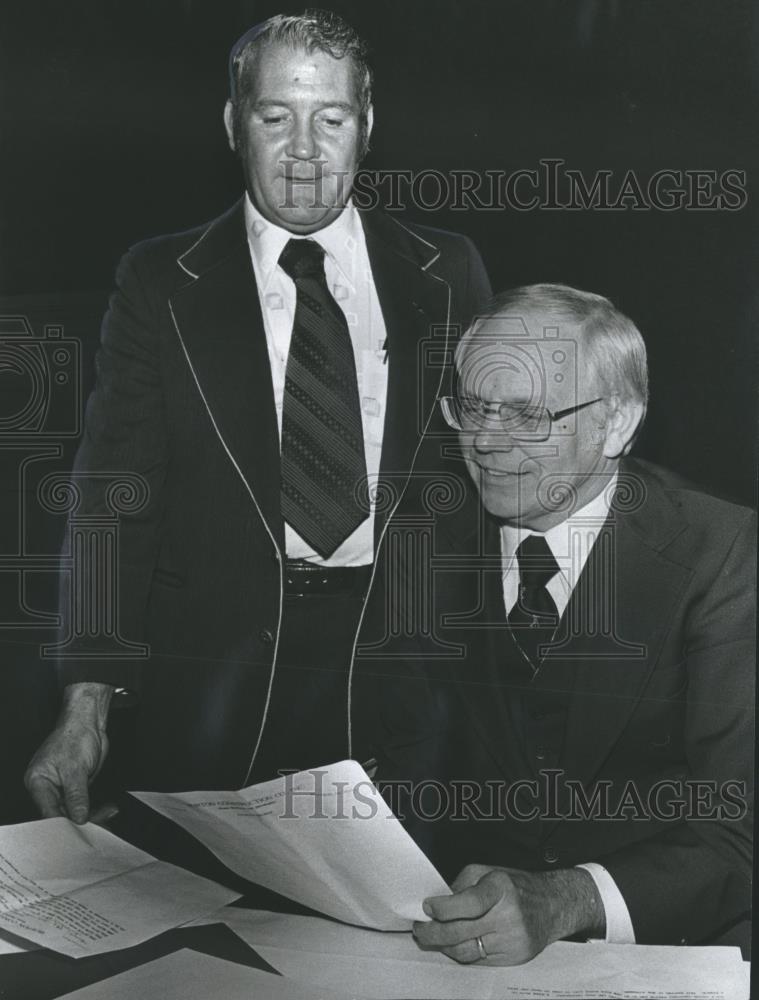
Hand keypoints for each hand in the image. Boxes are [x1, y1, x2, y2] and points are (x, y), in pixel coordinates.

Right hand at [24, 683, 117, 824]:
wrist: (88, 721)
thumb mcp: (76, 768)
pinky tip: (107, 809)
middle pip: (61, 814)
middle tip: (99, 826)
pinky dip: (95, 807)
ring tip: (108, 813)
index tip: (80, 832)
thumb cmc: (75, 735)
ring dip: (92, 814)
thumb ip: (77, 796)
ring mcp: (62, 787)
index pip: (48, 812)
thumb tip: (78, 818)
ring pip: (74, 811)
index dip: (64, 824)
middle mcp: (47, 787)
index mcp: (38, 782)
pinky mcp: (75, 786)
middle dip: (81, 820)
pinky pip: (83, 803)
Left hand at [413, 864, 603, 965]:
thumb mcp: (489, 871)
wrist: (552, 905)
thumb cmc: (516, 886)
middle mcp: (508, 915)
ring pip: (467, 951)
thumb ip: (462, 883)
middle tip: (420, 929)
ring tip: (431, 938)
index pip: (468, 902)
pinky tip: (452, 945)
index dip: (443, 907)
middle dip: (433, 932)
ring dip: (443, 946)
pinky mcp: (514, 958)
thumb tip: (438, 901)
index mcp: (501, 888)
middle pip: (462, 932)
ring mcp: (512, 940)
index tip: (427, 907)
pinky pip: (478, 961)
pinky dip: (461, 954)